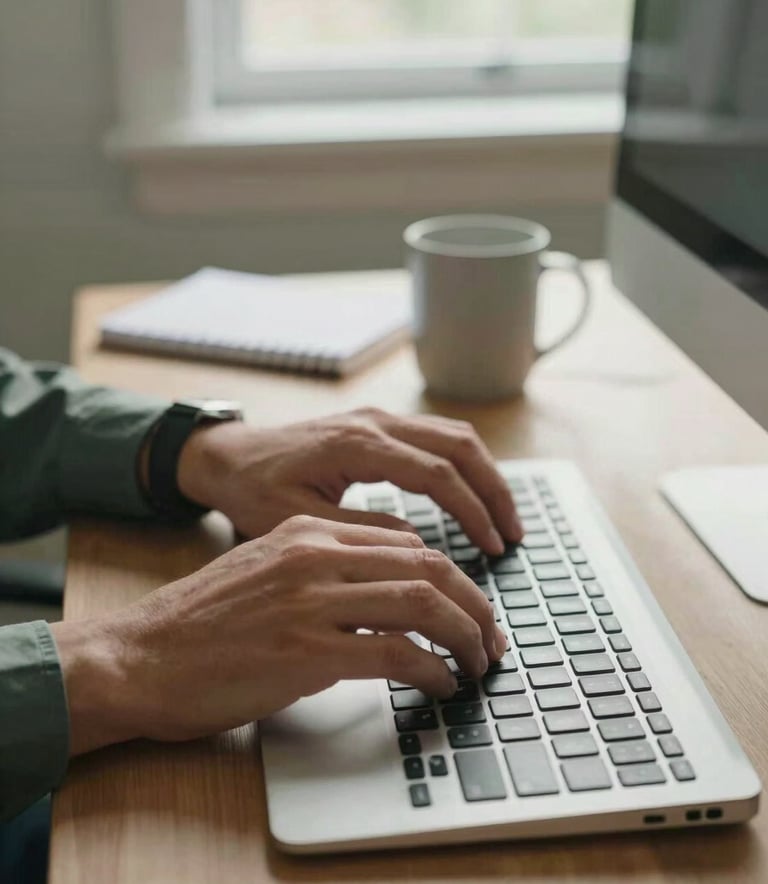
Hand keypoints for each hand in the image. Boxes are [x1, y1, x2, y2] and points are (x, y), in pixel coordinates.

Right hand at [51, 516, 505, 754]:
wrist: (140, 656)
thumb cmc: (203, 623)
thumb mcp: (267, 572)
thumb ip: (325, 572)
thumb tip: (385, 598)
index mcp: (308, 532)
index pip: (407, 542)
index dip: (452, 577)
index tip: (470, 607)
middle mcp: (315, 555)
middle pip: (427, 565)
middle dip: (474, 604)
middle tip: (492, 637)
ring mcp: (311, 601)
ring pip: (422, 602)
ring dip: (464, 635)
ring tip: (477, 662)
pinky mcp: (306, 651)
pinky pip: (396, 653)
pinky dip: (431, 669)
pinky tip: (439, 684)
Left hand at [177, 408, 521, 554]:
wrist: (227, 457)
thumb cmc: (253, 491)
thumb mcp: (298, 522)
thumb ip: (360, 532)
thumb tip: (417, 546)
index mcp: (356, 445)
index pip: (436, 474)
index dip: (471, 512)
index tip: (492, 548)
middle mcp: (374, 422)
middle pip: (459, 445)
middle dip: (494, 490)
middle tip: (513, 535)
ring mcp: (378, 418)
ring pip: (453, 435)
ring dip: (485, 474)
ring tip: (502, 519)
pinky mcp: (377, 425)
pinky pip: (436, 437)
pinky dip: (464, 465)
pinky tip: (472, 496)